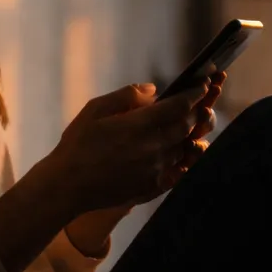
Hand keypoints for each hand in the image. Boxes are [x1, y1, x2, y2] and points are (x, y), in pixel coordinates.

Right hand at [36, 79, 212, 216]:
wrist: (67, 186)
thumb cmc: (77, 144)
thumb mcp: (95, 109)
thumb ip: (126, 96)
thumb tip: (153, 90)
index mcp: (138, 126)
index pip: (178, 106)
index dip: (194, 93)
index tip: (204, 84)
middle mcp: (152, 148)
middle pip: (187, 126)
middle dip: (197, 112)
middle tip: (200, 102)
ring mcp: (155, 170)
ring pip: (185, 149)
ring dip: (191, 135)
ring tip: (191, 125)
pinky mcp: (153, 187)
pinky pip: (178, 170)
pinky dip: (184, 158)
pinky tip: (181, 151)